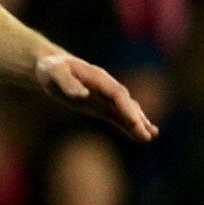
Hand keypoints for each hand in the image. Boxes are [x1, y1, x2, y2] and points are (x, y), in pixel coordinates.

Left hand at [34, 54, 158, 141]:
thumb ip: (67, 83)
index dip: (126, 107)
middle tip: (147, 134)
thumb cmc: (52, 69)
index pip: (116, 94)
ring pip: (125, 111)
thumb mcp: (54, 72)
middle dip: (136, 119)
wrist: (52, 68)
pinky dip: (128, 125)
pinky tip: (139, 136)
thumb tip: (82, 95)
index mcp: (98, 78)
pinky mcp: (100, 106)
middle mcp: (106, 87)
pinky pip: (117, 117)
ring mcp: (105, 97)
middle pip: (125, 103)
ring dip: (138, 123)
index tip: (134, 121)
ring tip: (151, 136)